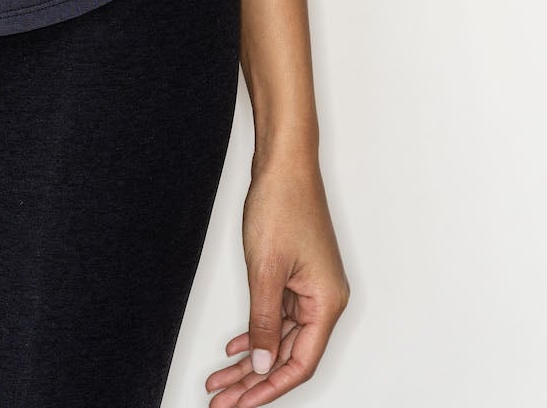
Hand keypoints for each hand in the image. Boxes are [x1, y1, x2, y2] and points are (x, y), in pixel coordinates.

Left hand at [204, 152, 349, 403]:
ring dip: (250, 360)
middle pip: (288, 355)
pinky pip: (276, 316)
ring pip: (279, 337)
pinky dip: (255, 331)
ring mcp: (310, 287)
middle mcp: (323, 299)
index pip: (300, 363)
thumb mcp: (266, 270)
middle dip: (253, 381)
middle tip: (222, 400)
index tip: (241, 404)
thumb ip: (264, 322)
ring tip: (220, 380)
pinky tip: (236, 347)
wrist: (283, 162)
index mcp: (326, 303)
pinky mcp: (296, 274)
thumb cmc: (283, 204)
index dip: (269, 389)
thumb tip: (262, 365)